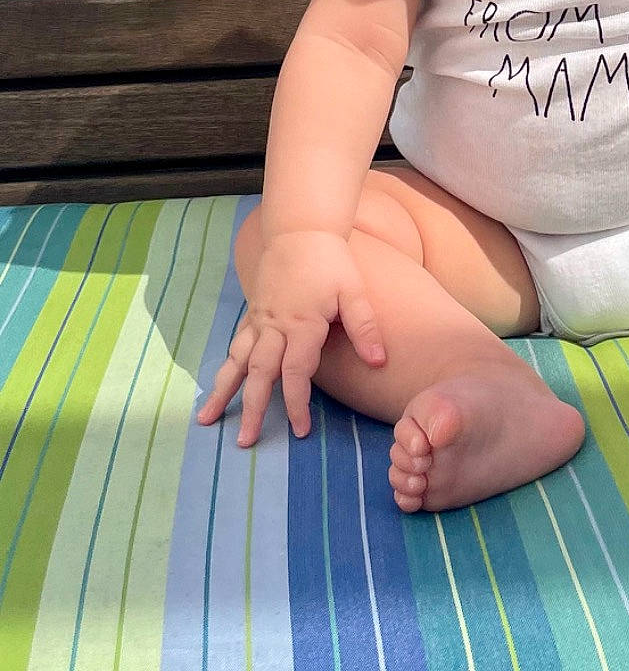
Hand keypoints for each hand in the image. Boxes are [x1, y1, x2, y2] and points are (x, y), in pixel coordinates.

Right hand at [196, 230, 385, 446]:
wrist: (300, 228)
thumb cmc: (331, 260)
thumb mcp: (353, 291)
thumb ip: (364, 327)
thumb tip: (379, 361)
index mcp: (301, 325)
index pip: (296, 373)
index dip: (297, 404)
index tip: (300, 431)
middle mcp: (274, 326)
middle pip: (260, 375)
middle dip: (252, 409)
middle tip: (244, 442)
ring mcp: (259, 319)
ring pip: (237, 361)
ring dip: (222, 390)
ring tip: (207, 419)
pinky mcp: (253, 311)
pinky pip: (236, 342)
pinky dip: (228, 364)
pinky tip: (219, 382)